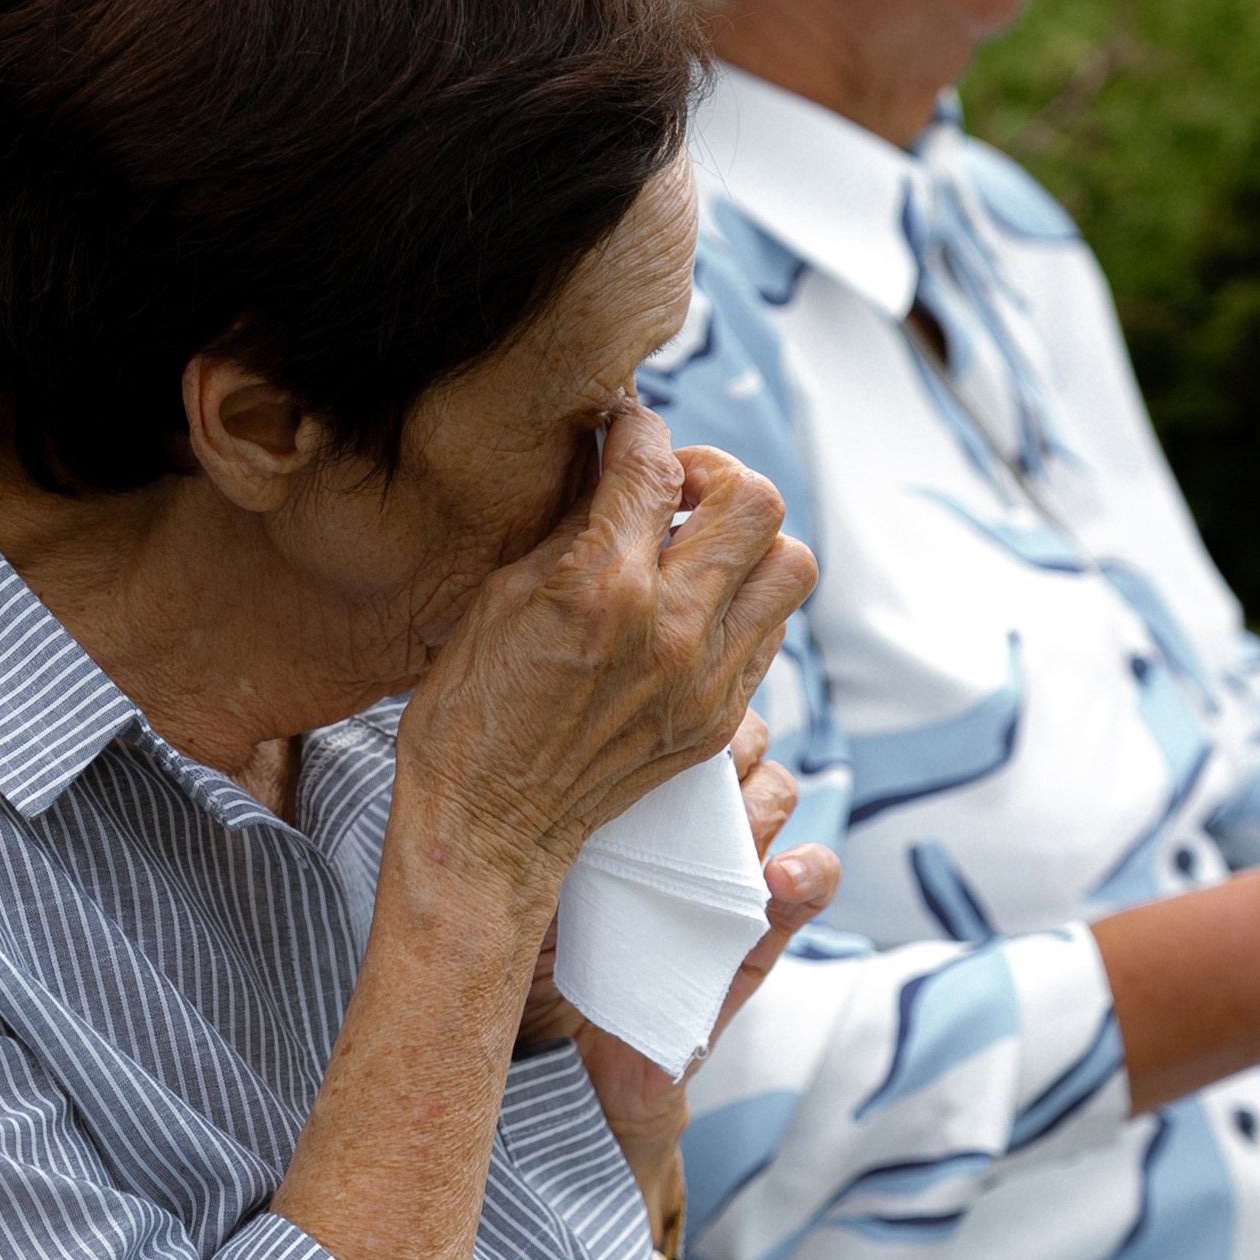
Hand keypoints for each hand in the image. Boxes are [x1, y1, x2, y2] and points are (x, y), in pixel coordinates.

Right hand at [393, 403, 814, 919]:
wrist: (489, 830)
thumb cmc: (470, 711)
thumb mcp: (501, 595)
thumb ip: (572, 524)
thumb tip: (613, 463)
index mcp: (602, 587)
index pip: (655, 462)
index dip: (635, 429)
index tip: (621, 433)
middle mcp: (671, 629)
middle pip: (754, 499)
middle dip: (710, 474)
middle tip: (669, 492)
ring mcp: (707, 679)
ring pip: (789, 562)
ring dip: (747, 540)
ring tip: (694, 551)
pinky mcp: (719, 717)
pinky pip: (770, 631)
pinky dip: (741, 602)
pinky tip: (691, 609)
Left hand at [517, 710, 841, 1134]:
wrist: (559, 1065)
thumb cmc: (524, 952)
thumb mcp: (518, 868)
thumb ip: (526, 810)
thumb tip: (504, 732)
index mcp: (631, 791)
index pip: (675, 710)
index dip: (678, 697)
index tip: (650, 705)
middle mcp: (687, 820)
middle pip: (738, 738)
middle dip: (724, 736)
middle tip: (690, 762)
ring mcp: (729, 870)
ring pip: (777, 793)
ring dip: (758, 797)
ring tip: (724, 824)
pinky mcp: (761, 933)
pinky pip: (812, 882)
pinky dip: (808, 870)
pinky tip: (777, 877)